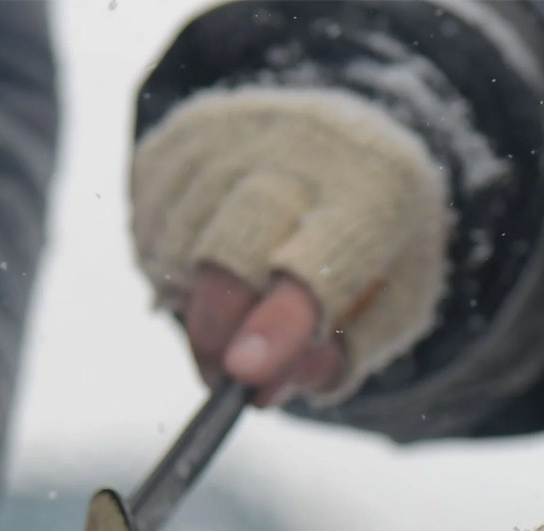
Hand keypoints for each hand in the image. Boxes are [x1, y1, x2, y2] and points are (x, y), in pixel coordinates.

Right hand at [132, 88, 448, 405]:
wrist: (358, 148)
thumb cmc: (378, 249)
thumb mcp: (392, 311)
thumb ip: (337, 357)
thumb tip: (261, 391)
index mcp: (378, 194)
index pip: (319, 266)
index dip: (277, 323)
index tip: (243, 374)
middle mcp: (307, 145)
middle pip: (234, 247)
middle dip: (217, 327)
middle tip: (218, 377)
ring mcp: (242, 128)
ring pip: (182, 235)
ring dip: (191, 299)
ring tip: (229, 315)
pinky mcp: (189, 127)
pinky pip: (152, 214)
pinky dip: (170, 260)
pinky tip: (210, 264)